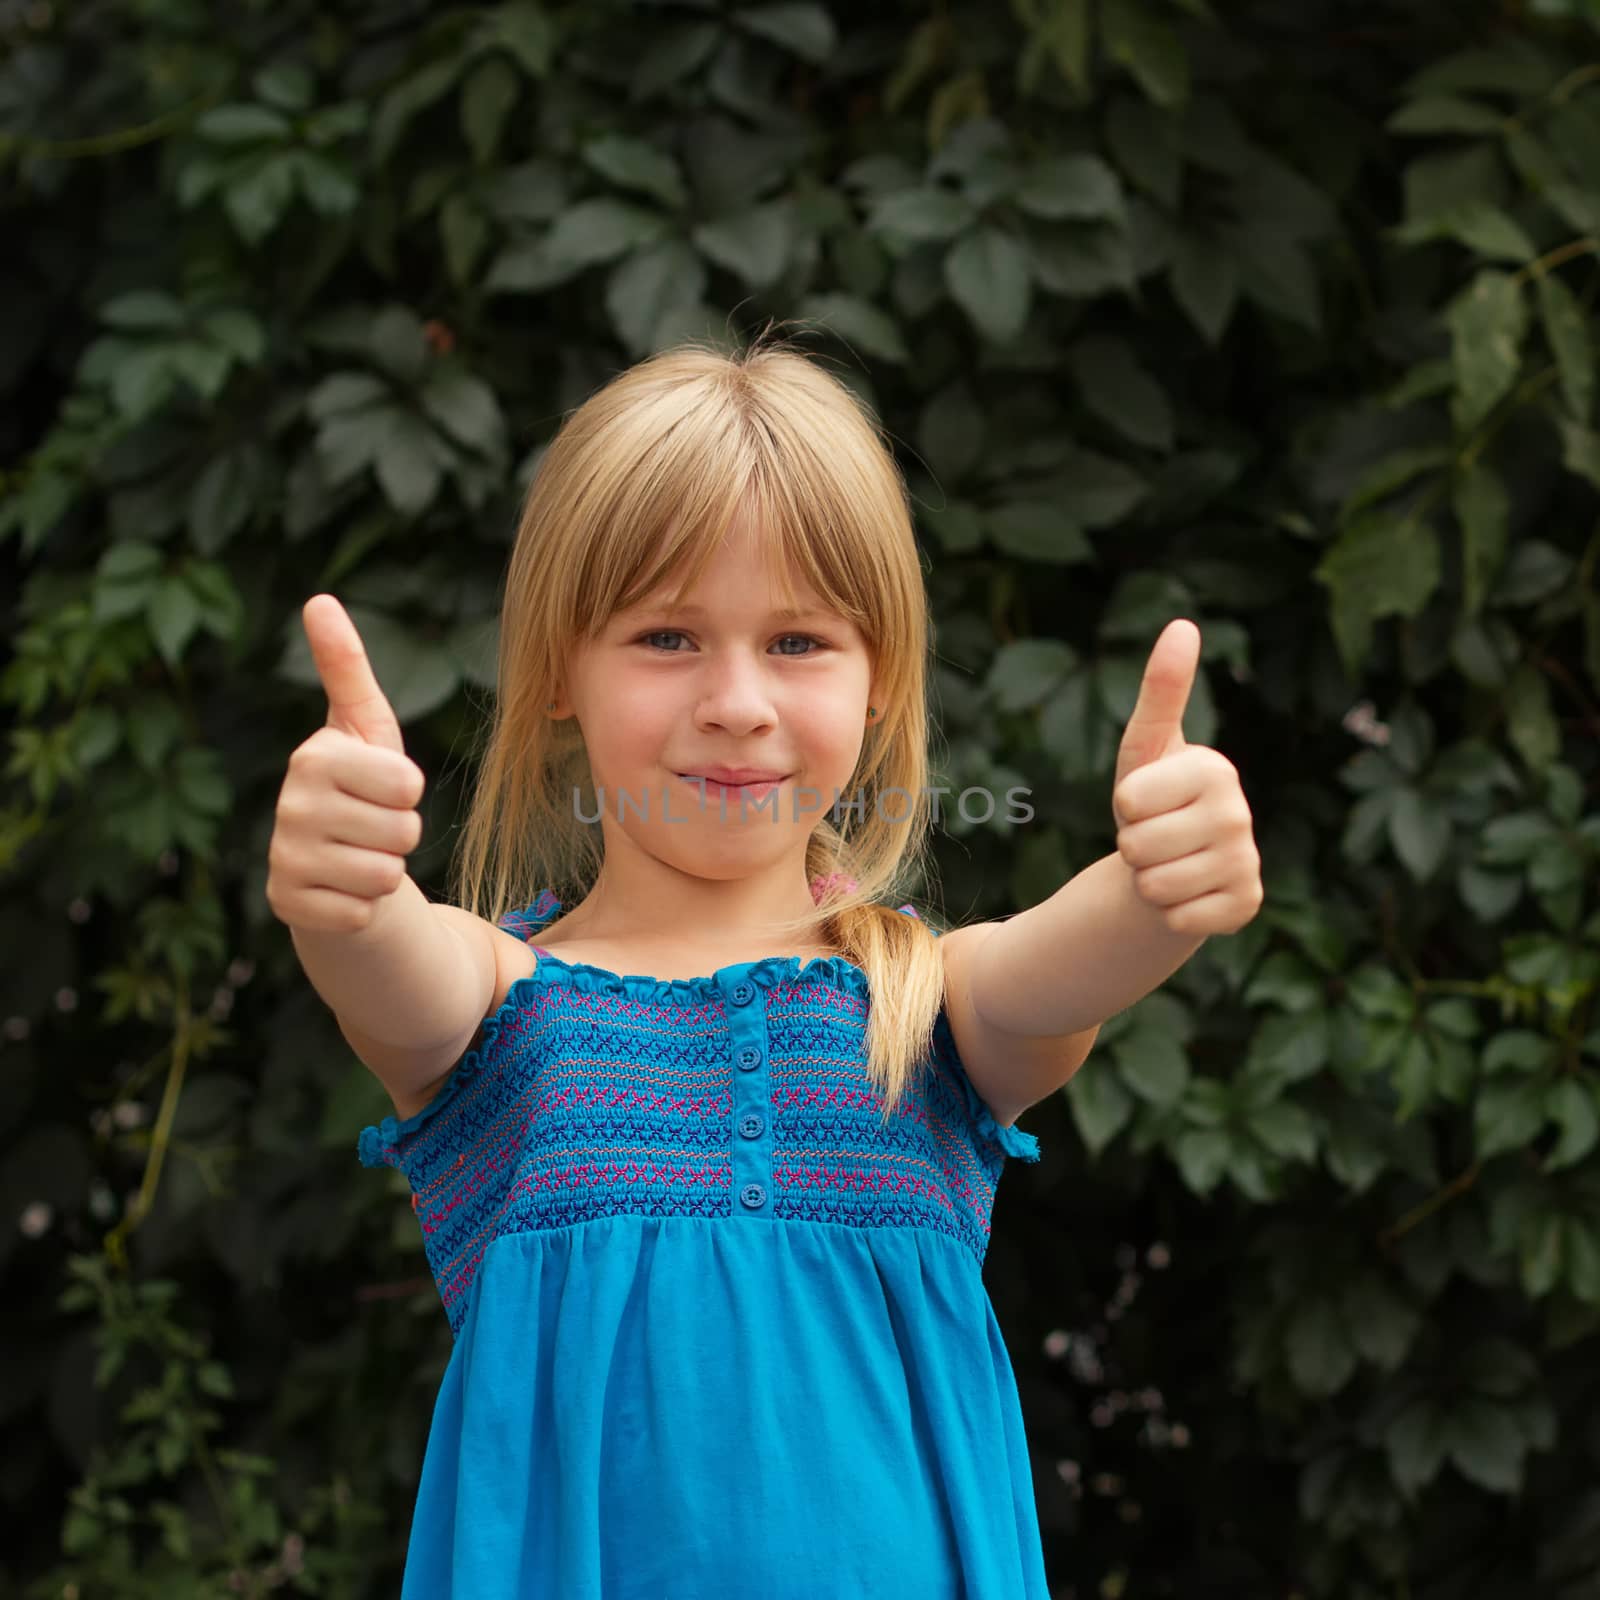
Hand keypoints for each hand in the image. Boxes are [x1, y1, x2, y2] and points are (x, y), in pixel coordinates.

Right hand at [265, 595, 426, 934]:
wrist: (330, 864)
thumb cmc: (360, 787)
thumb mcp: (364, 726)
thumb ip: (347, 667)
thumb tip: (319, 598)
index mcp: (313, 757)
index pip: (408, 784)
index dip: (408, 792)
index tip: (381, 787)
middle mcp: (289, 806)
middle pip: (404, 832)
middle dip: (401, 834)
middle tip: (371, 827)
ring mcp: (284, 858)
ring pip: (386, 875)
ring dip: (384, 871)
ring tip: (357, 855)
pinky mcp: (286, 905)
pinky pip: (364, 912)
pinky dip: (364, 907)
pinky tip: (340, 889)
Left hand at [1111, 619, 1262, 937]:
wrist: (1172, 863)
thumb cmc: (1154, 800)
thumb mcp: (1146, 746)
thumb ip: (1161, 689)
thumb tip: (1183, 624)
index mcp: (1214, 769)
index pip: (1130, 801)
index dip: (1125, 807)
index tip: (1147, 803)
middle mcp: (1239, 814)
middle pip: (1138, 846)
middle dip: (1133, 848)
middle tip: (1155, 839)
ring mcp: (1247, 862)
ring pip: (1155, 886)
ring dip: (1149, 882)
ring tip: (1168, 864)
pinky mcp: (1245, 905)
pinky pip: (1177, 919)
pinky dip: (1170, 913)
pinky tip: (1187, 894)